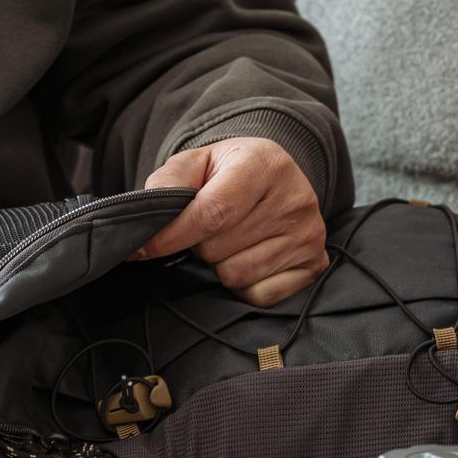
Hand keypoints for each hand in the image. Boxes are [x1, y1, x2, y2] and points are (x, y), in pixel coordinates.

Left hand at [133, 137, 325, 305]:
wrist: (273, 177)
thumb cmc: (228, 173)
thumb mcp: (195, 163)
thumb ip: (166, 184)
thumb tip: (145, 224)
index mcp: (264, 163)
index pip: (213, 212)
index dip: (172, 236)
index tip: (142, 249)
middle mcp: (295, 198)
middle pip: (218, 249)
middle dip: (200, 244)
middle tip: (211, 228)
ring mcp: (308, 234)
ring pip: (236, 275)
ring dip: (221, 264)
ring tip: (232, 240)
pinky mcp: (314, 264)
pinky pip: (259, 294)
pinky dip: (245, 284)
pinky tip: (251, 256)